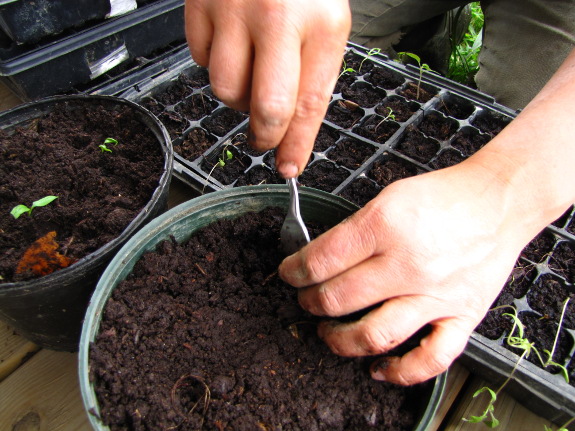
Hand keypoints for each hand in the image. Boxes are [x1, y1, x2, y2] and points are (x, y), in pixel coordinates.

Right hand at [185, 0, 350, 177]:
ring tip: (250, 73)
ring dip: (238, 96)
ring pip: (226, 90)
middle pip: (265, 108)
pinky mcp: (200, 5)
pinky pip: (202, 60)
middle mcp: (277, 18)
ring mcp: (234, 10)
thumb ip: (314, 73)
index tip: (289, 167)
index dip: (297, 144)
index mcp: (322, 23)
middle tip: (263, 139)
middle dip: (264, 136)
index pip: (310, 103)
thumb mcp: (326, 20)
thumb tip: (294, 128)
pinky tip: (231, 43)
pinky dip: (216, 63)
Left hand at [279, 161, 535, 384]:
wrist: (498, 201)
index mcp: (384, 226)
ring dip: (339, 340)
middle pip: (339, 298)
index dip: (293, 270)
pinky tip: (378, 368)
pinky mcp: (462, 315)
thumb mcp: (388, 197)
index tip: (288, 273)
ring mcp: (436, 294)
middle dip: (309, 302)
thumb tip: (320, 259)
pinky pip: (430, 358)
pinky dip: (400, 371)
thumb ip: (354, 231)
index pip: (321, 260)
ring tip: (327, 333)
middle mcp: (407, 263)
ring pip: (375, 334)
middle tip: (305, 300)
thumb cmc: (442, 196)